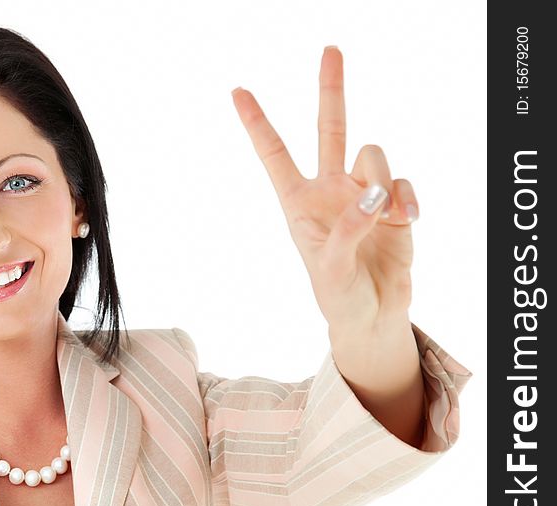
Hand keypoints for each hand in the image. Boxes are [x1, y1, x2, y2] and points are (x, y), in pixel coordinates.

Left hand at [231, 46, 419, 331]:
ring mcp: (364, 194)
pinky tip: (408, 221)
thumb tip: (375, 193)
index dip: (258, 123)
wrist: (374, 315)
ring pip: (374, 154)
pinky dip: (408, 197)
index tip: (238, 91)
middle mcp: (330, 190)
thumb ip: (347, 230)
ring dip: (383, 179)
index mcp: (299, 203)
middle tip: (330, 49)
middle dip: (331, 89)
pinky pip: (404, 182)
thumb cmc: (338, 295)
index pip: (275, 155)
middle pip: (329, 129)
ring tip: (388, 217)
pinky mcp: (395, 204)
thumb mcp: (330, 269)